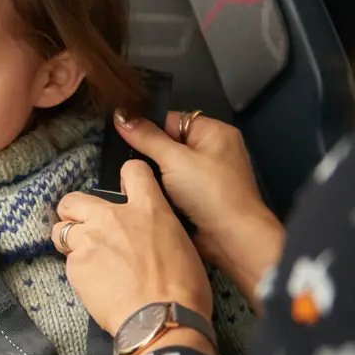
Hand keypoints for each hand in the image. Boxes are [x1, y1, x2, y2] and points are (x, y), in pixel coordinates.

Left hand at [55, 160, 214, 337]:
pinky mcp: (75, 265)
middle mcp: (113, 218)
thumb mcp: (182, 247)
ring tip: (85, 258)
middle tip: (85, 227)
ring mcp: (89, 240)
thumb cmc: (183, 290)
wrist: (161, 321)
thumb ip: (158, 230)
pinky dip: (79, 270)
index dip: (127, 178)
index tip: (124, 192)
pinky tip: (95, 285)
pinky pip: (69, 261)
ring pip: (61, 230)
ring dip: (69, 241)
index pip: (132, 171)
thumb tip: (150, 236)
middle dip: (74, 211)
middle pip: (74, 199)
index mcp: (148, 209)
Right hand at [113, 110, 281, 301]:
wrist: (232, 238)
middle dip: (148, 154)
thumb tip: (122, 117)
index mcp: (214, 132)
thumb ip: (146, 137)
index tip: (122, 135)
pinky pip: (172, 186)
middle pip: (168, 144)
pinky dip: (160, 190)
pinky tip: (147, 194)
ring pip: (168, 168)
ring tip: (134, 179)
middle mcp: (213, 150)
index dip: (147, 127)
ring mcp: (207, 175)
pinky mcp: (199, 197)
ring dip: (153, 175)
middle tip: (128, 162)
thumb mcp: (174, 159)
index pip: (172, 120)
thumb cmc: (212, 193)